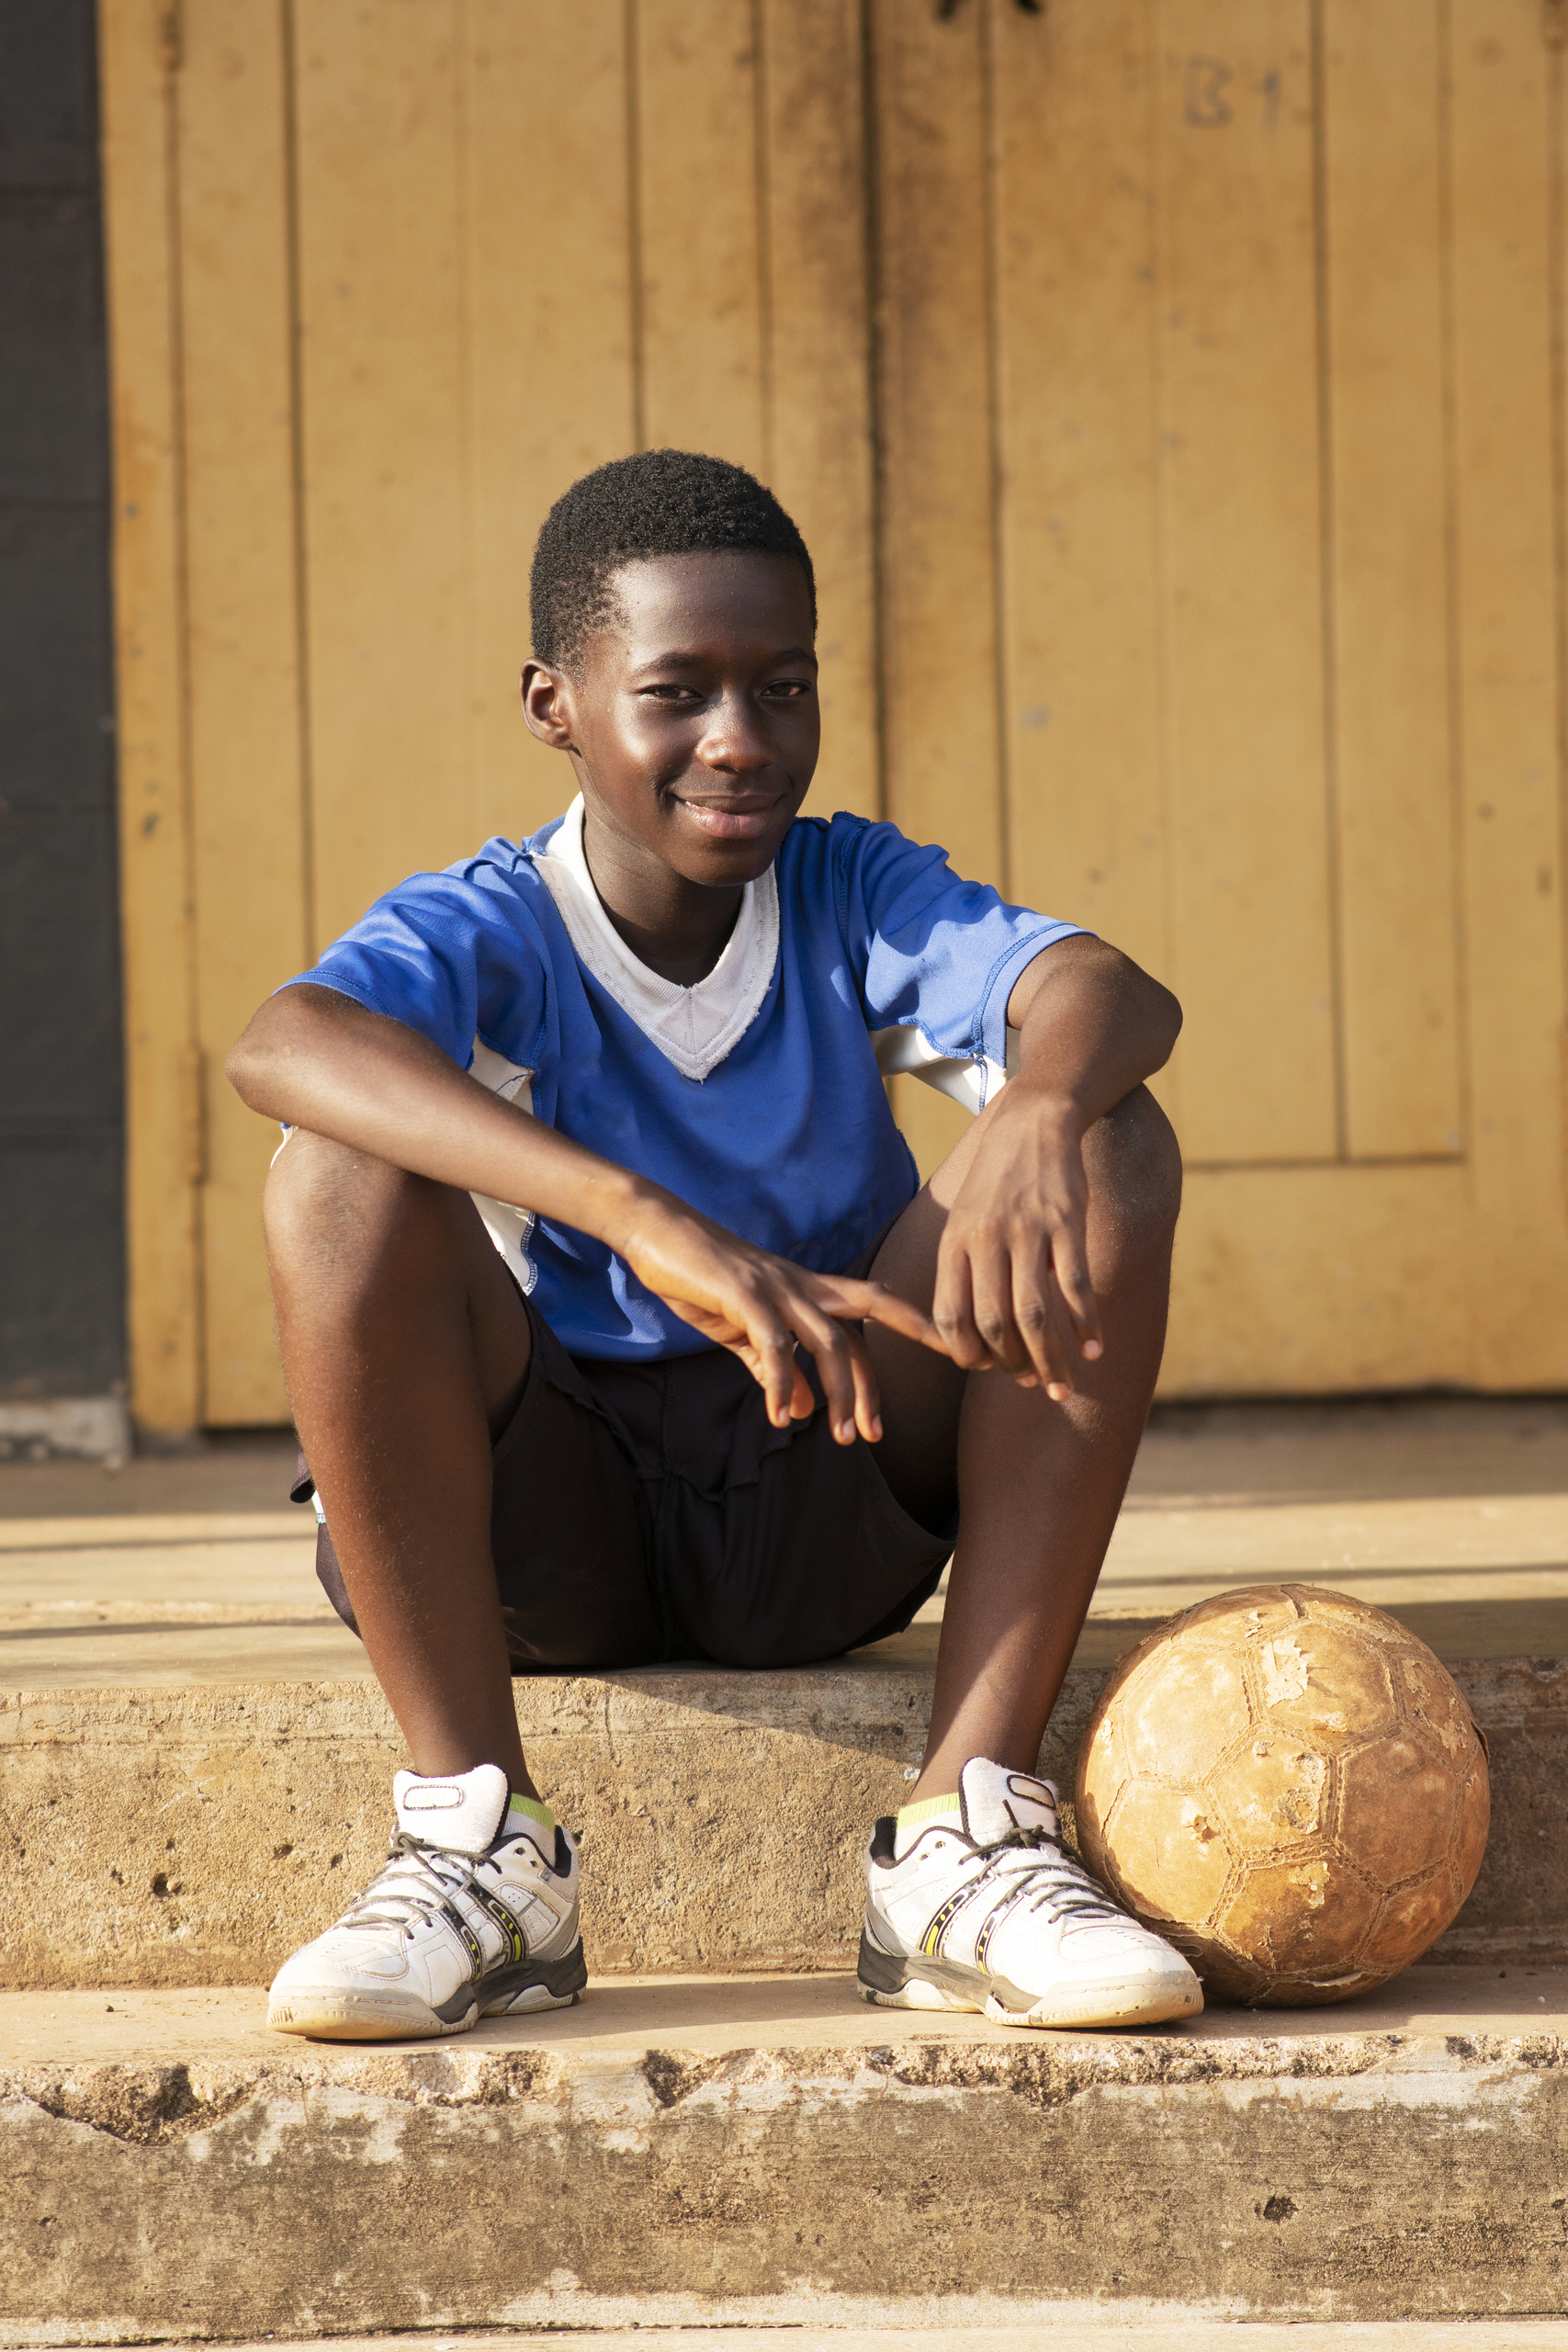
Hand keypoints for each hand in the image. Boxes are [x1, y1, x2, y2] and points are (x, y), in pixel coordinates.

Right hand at [616, 1197, 944, 1444]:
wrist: (654, 1231)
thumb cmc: (700, 1278)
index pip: (872, 1311)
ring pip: (830, 1340)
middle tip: (888, 1429)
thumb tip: (798, 1411)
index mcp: (807, 1288)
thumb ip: (773, 1370)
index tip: (949, 1357)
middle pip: (873, 1310)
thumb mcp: (742, 1333)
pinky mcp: (744, 1294)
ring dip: (842, 1392)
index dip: (913, 1330)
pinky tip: (779, 1417)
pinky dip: (779, 1384)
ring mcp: (776, 1286)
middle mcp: (802, 1283)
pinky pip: (774, 1344)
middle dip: (898, 1356)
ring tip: (846, 1438)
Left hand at [932, 1087, 1102, 1400]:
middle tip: (1031, 1383)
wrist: (1034, 1121)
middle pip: (994, 1323)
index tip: (986, 1367)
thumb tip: (973, 1336)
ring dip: (1050, 1359)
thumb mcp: (964, 1219)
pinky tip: (1093, 1350)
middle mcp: (986, 1240)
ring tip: (1062, 1386)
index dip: (966, 1353)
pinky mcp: (1067, 1223)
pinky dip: (1086, 1326)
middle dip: (1012, 1365)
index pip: (950, 1316)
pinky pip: (1076, 1288)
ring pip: (1034, 1314)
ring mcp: (1027, 1232)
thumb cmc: (997, 1182)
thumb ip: (963, 1269)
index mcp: (954, 1242)